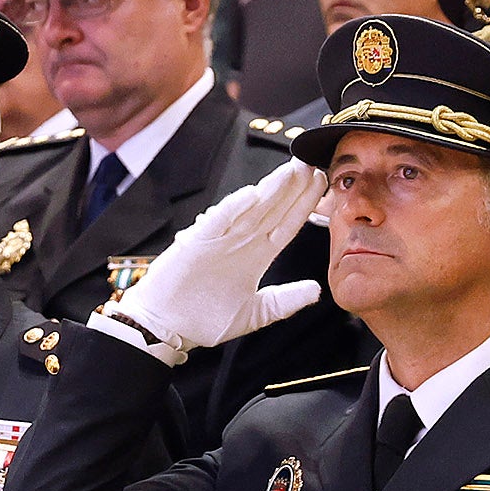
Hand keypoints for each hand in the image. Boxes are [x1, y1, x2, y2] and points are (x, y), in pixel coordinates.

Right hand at [111, 163, 326, 353]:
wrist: (167, 327)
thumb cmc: (205, 319)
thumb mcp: (256, 313)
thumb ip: (285, 301)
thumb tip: (316, 291)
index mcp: (256, 256)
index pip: (287, 224)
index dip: (305, 204)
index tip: (322, 183)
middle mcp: (241, 242)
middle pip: (273, 209)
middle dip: (292, 187)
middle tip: (310, 163)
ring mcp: (219, 240)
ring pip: (251, 209)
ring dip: (270, 190)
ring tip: (291, 171)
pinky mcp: (197, 244)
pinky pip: (218, 222)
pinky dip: (233, 208)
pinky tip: (251, 194)